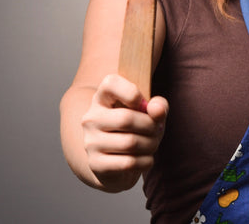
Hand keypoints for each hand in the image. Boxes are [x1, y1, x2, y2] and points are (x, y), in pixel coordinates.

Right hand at [81, 74, 168, 191]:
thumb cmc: (137, 128)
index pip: (110, 84)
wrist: (117, 160)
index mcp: (102, 97)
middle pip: (126, 119)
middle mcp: (91, 118)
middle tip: (158, 129)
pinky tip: (147, 159)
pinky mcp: (95, 164)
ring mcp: (90, 142)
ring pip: (129, 143)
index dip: (132, 92)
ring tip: (153, 144)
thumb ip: (158, 105)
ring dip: (151, 144)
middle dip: (150, 126)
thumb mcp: (150, 112)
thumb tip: (157, 110)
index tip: (143, 103)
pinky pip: (128, 163)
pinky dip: (146, 161)